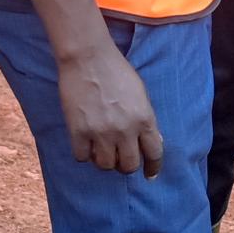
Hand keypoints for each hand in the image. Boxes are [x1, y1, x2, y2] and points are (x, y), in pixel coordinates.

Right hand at [56, 41, 162, 176]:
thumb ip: (145, 119)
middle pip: (129, 165)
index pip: (154, 154)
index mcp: (144, 119)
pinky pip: (82, 157)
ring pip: (106, 166)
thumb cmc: (117, 71)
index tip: (149, 174)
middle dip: (127, 165)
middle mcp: (125, 130)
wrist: (88, 58)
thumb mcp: (141, 94)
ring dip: (105, 161)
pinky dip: (84, 154)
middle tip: (121, 159)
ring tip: (102, 150)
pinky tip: (85, 143)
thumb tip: (151, 142)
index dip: (153, 167)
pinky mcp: (78, 131)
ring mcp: (100, 132)